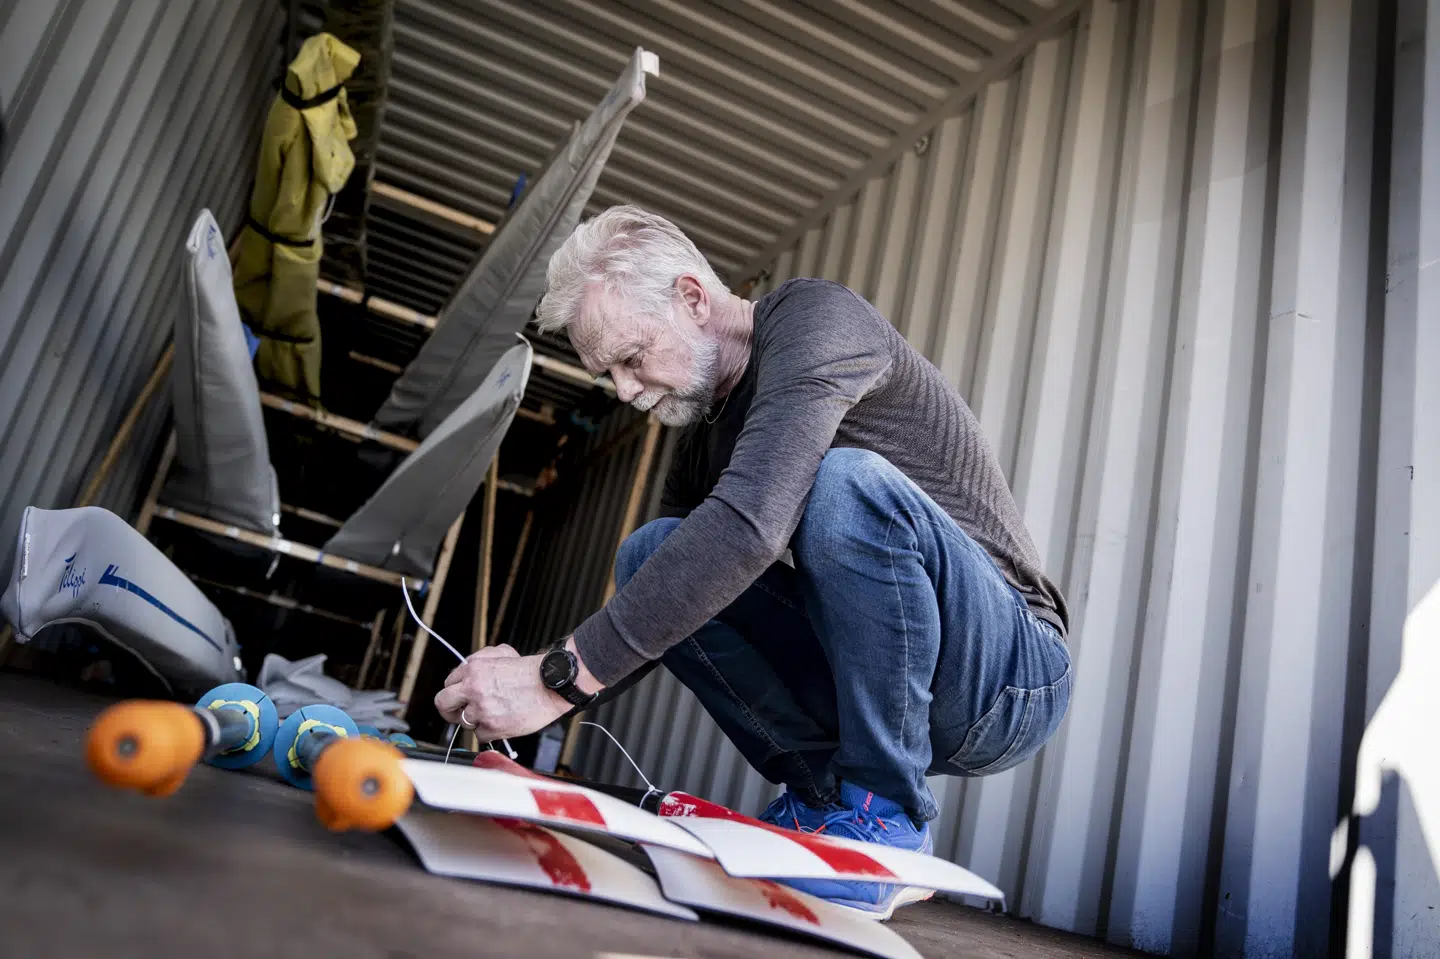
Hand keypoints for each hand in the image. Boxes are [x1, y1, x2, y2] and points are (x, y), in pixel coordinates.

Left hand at [433, 644, 568, 742]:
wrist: (551, 684)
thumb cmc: (531, 670)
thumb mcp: (501, 652)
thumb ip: (479, 660)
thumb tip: (467, 670)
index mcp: (473, 670)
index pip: (447, 684)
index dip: (455, 691)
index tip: (459, 697)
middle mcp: (473, 689)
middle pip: (443, 704)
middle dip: (449, 710)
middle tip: (457, 712)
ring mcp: (482, 710)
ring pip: (464, 722)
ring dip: (476, 719)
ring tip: (493, 713)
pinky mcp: (492, 727)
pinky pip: (480, 735)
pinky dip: (489, 731)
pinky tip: (501, 721)